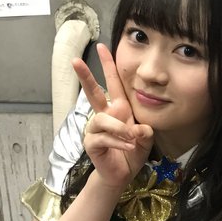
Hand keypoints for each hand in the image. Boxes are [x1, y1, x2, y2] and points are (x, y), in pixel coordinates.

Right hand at [72, 44, 153, 188]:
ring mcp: (95, 129)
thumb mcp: (145, 139)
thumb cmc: (133, 152)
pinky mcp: (91, 143)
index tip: (102, 46)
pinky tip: (128, 147)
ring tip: (132, 139)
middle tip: (75, 60)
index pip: (113, 83)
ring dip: (120, 129)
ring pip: (102, 120)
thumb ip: (146, 132)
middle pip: (92, 92)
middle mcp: (105, 115)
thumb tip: (140, 129)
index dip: (108, 66)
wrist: (123, 173)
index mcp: (118, 109)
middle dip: (85, 76)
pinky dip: (119, 143)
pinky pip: (103, 138)